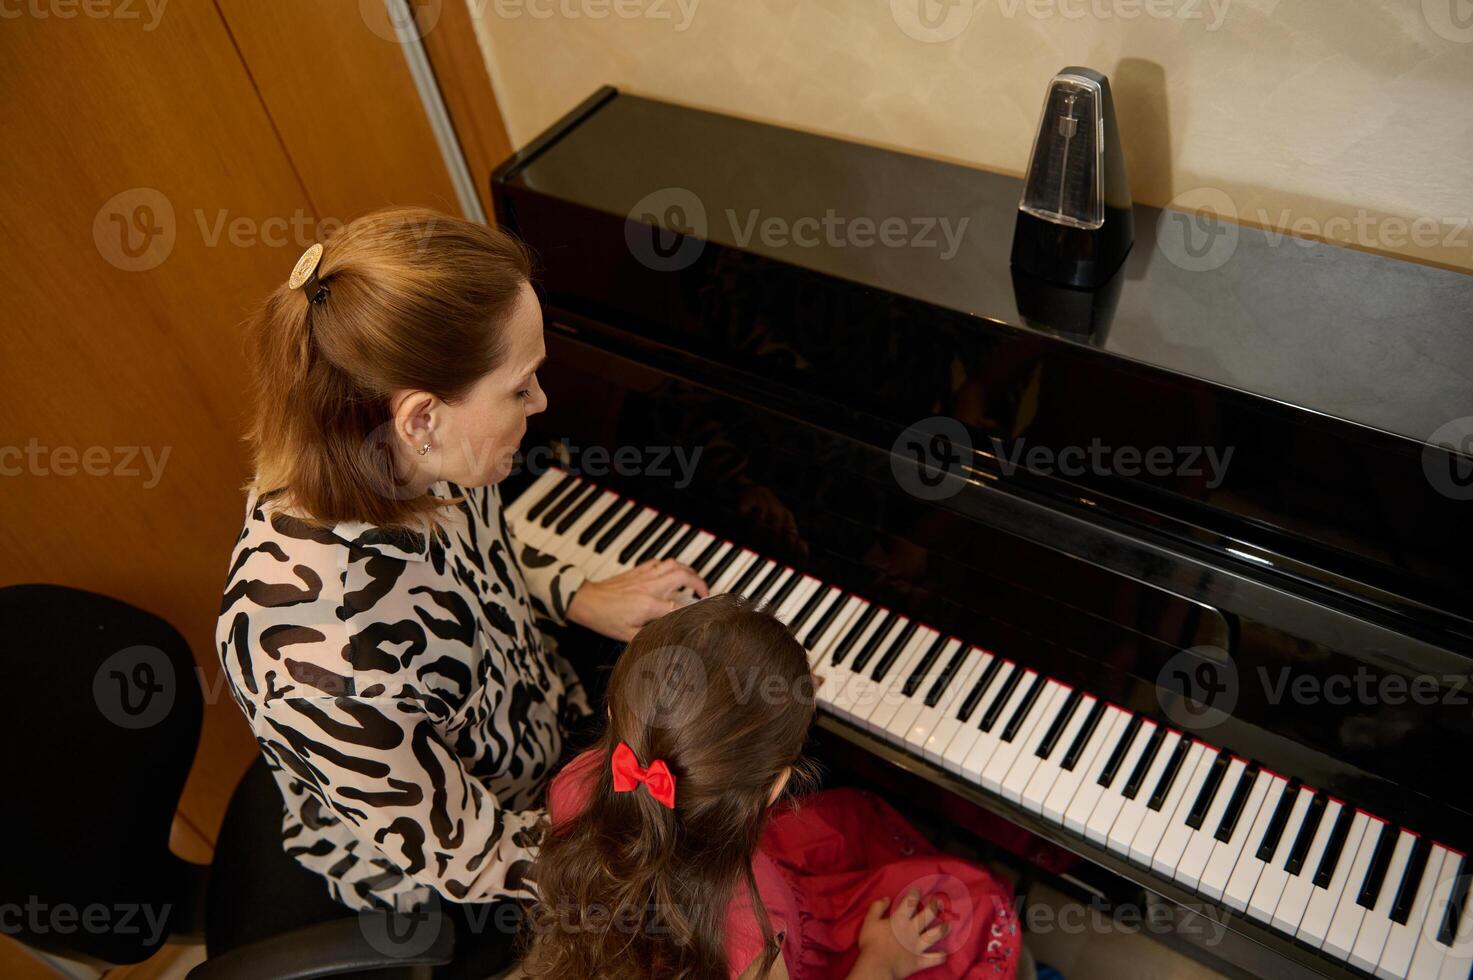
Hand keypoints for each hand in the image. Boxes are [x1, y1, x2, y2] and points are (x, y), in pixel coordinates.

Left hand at [567, 558, 708, 641]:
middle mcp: (649, 587)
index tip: (700, 614)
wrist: (587, 601)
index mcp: (649, 605)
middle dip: (699, 582)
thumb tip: (667, 638)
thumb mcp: (628, 636)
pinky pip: (660, 562)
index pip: (680, 606)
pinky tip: (671, 573)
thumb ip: (651, 636)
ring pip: (673, 563)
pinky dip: (670, 565)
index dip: (693, 611)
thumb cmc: (605, 619)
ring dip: (688, 570)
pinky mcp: (638, 571)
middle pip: (683, 575)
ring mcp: (644, 576)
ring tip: (693, 579)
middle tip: (704, 592)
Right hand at [852, 890, 948, 979]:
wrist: (877, 966)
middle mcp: (912, 931)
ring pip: (934, 936)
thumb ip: (877, 908)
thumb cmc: (871, 943)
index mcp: (900, 920)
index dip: (914, 894)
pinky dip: (940, 957)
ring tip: (948, 925)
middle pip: (927, 916)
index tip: (917, 890)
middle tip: (940, 902)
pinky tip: (945, 954)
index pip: (909, 903)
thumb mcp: (869, 921)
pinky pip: (934, 959)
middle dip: (934, 907)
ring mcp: (918, 946)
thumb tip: (886, 898)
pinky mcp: (920, 961)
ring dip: (943, 930)